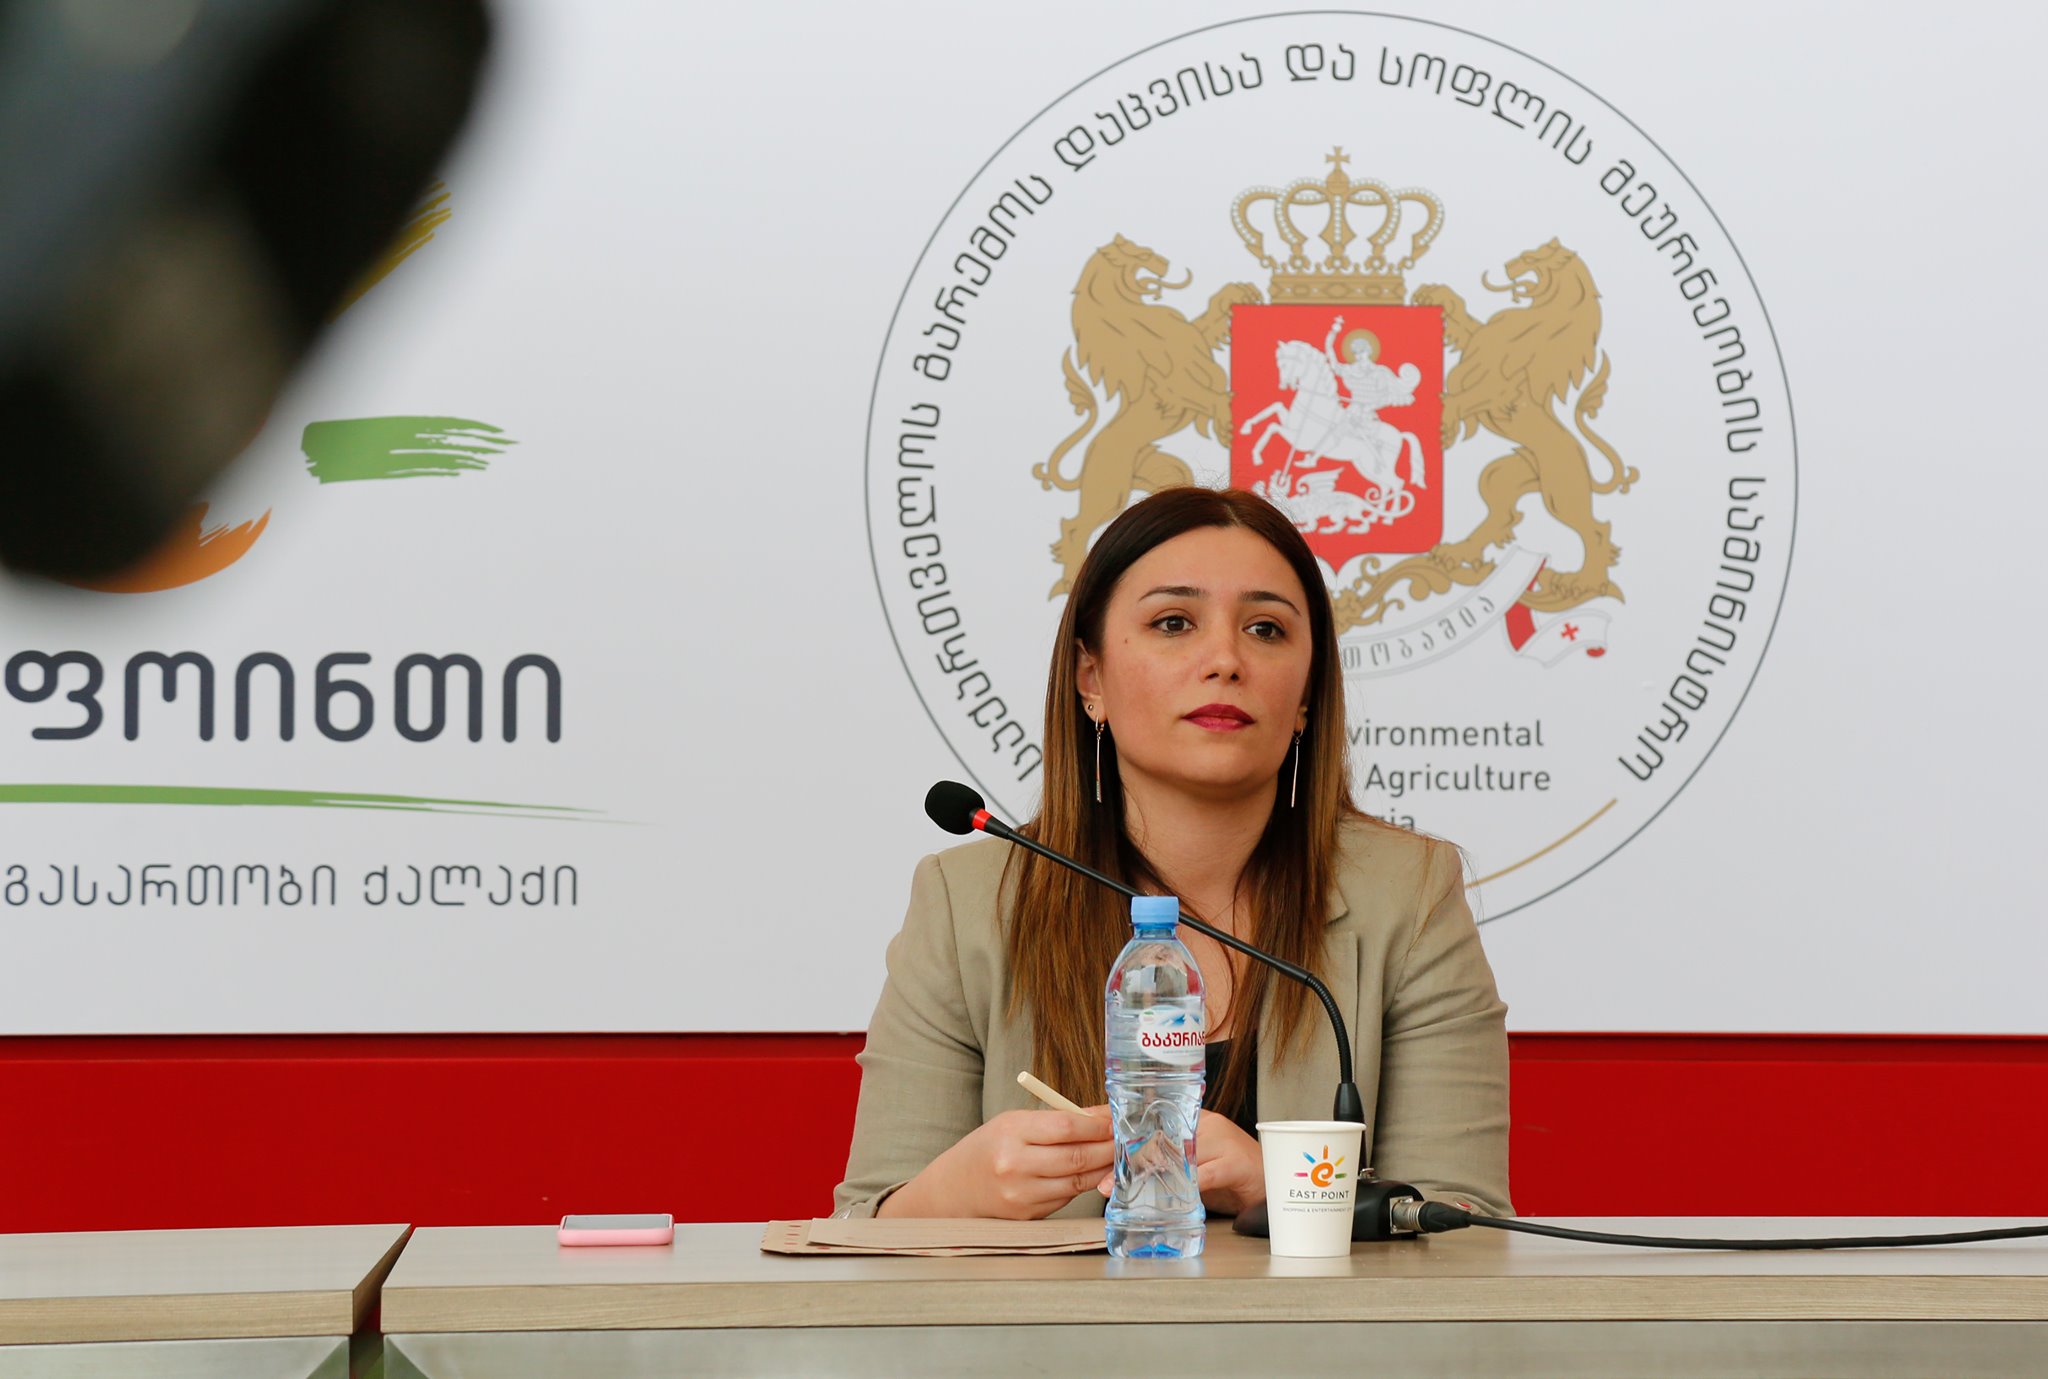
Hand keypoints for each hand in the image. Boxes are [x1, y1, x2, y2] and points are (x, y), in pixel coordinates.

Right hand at [880, 1107, 1111, 1219]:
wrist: (956, 1189)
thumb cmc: (988, 1148)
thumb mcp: (1013, 1122)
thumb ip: (1057, 1119)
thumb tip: (1101, 1116)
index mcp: (1010, 1133)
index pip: (1066, 1127)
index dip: (1097, 1124)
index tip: (1113, 1120)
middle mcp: (1015, 1165)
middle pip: (1077, 1156)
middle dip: (1108, 1147)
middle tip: (1124, 1139)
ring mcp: (1022, 1195)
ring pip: (1077, 1181)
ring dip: (1103, 1168)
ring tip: (1115, 1155)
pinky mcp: (1029, 1215)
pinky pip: (1067, 1198)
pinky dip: (1084, 1184)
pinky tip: (1094, 1173)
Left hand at [1092, 1110, 1265, 1216]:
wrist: (1271, 1182)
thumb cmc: (1228, 1173)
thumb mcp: (1191, 1164)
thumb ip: (1161, 1163)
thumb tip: (1117, 1174)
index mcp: (1190, 1119)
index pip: (1148, 1113)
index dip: (1117, 1117)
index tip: (1086, 1122)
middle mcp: (1203, 1124)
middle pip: (1158, 1134)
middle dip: (1125, 1154)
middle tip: (1101, 1176)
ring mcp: (1221, 1140)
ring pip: (1176, 1153)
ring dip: (1145, 1173)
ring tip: (1120, 1188)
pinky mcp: (1235, 1162)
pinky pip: (1205, 1175)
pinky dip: (1184, 1187)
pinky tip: (1169, 1197)